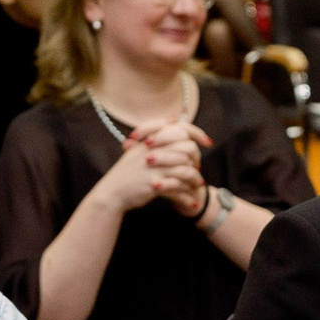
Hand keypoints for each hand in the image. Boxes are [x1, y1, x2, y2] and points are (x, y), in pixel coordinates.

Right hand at [87, 119, 208, 214]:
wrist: (111, 193)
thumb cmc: (126, 173)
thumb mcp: (138, 150)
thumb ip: (155, 134)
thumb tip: (173, 117)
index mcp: (150, 140)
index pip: (180, 129)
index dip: (197, 133)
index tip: (208, 142)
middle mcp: (153, 151)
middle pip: (187, 149)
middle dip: (197, 160)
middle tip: (198, 168)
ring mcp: (154, 168)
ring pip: (186, 169)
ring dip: (195, 179)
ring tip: (198, 185)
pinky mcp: (154, 185)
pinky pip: (178, 189)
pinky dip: (187, 197)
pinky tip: (192, 202)